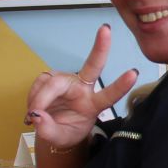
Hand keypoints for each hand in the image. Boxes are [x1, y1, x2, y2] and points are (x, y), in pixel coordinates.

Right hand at [25, 24, 138, 150]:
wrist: (54, 128)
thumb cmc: (65, 131)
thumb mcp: (60, 139)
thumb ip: (49, 130)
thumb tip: (37, 116)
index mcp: (93, 105)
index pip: (109, 95)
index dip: (120, 85)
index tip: (134, 73)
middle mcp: (84, 88)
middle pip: (93, 66)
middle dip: (101, 47)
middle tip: (106, 29)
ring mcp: (69, 80)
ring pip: (53, 82)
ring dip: (40, 99)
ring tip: (33, 116)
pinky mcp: (53, 77)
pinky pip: (39, 83)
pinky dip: (33, 96)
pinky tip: (34, 106)